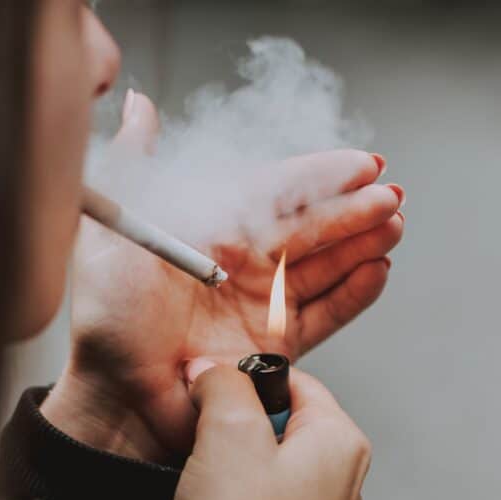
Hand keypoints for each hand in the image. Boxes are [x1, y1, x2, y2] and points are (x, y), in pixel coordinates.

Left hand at [42, 91, 403, 461]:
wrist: (117, 392)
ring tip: (393, 225)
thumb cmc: (107, 314)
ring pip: (323, 266)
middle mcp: (241, 263)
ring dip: (361, 244)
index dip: (319, 176)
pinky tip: (378, 269)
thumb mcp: (115, 229)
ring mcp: (260, 304)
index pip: (275, 191)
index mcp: (210, 228)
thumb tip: (139, 105)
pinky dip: (354, 294)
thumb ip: (134, 164)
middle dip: (351, 209)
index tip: (361, 163)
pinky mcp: (275, 346)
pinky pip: (324, 314)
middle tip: (389, 195)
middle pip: (308, 227)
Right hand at [172, 363, 369, 499]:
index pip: (293, 381)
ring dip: (232, 468)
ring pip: (270, 466)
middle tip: (206, 447)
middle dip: (235, 427)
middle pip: (281, 423)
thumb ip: (223, 383)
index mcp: (342, 443)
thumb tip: (213, 368)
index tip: (209, 397)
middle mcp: (346, 482)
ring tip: (210, 491)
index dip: (243, 381)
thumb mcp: (227, 433)